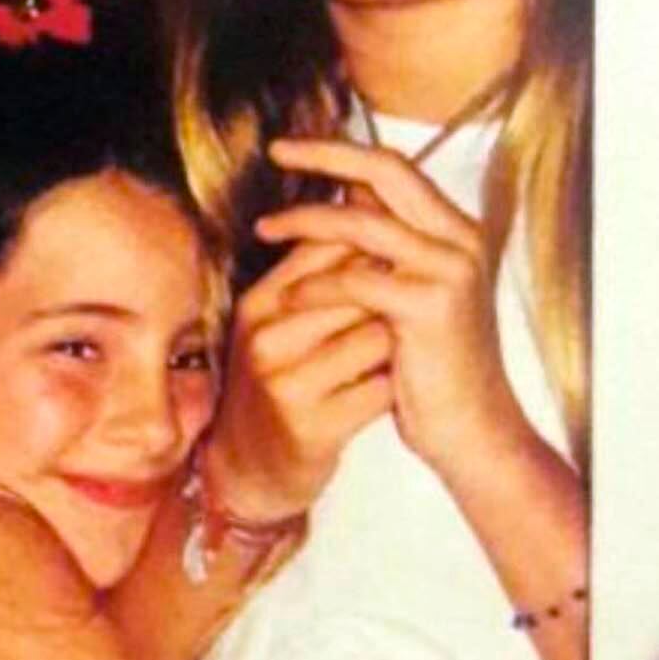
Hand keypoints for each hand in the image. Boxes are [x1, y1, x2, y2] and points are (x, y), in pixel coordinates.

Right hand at [203, 234, 393, 521]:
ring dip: (398, 343)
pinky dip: (396, 386)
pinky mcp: (313, 426)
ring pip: (376, 337)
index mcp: (258, 303)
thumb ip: (319, 266)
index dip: (376, 248)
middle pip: (358, 288)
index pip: (327, 246)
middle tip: (407, 310)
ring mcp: (287, 383)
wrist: (251, 466)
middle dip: (393, 296)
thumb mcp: (281, 321)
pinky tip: (388, 390)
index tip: (398, 263)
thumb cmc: (282, 381)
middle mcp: (266, 338)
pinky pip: (381, 389)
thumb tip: (368, 193)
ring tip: (394, 353)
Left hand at [255, 138, 530, 483]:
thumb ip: (385, 250)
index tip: (291, 147)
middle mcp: (462, 238)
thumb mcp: (408, 295)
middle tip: (276, 151)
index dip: (342, 150)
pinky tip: (287, 297)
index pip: (395, 168)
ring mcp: (450, 269)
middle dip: (325, 155)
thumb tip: (343, 196)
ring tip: (263, 230)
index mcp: (458, 229)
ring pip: (364, 223)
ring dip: (305, 221)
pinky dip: (315, 285)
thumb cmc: (432, 366)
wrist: (472, 427)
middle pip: (386, 172)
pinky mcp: (430, 306)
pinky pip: (356, 280)